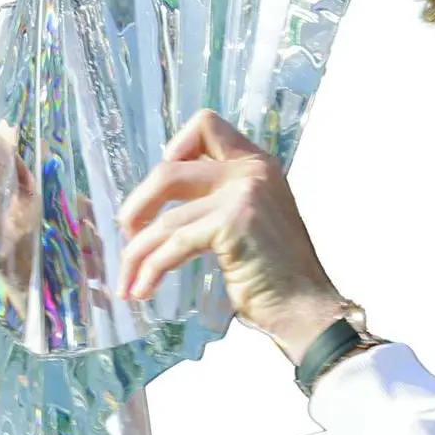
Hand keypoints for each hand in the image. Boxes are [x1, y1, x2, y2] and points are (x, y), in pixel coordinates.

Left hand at [115, 110, 343, 363]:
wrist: (306, 308)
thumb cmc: (278, 277)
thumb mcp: (253, 221)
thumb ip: (221, 200)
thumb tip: (162, 205)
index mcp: (258, 165)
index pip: (206, 126)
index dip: (175, 149)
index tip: (165, 191)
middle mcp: (251, 171)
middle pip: (169, 170)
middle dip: (137, 206)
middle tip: (129, 236)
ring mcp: (243, 194)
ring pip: (165, 217)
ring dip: (137, 253)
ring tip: (128, 281)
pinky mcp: (231, 224)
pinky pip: (173, 244)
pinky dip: (151, 270)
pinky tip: (142, 290)